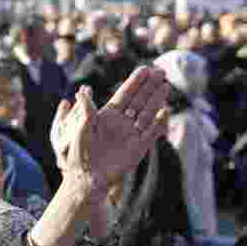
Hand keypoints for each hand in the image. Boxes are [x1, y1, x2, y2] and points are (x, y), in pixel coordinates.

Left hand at [52, 67, 170, 196]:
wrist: (87, 177)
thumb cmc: (79, 153)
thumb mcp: (81, 128)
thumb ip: (85, 110)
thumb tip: (81, 90)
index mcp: (107, 116)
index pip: (124, 95)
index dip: (135, 82)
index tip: (145, 68)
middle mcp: (121, 123)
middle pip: (138, 100)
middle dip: (149, 86)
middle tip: (161, 71)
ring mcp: (131, 135)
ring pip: (147, 113)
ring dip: (156, 99)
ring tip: (166, 84)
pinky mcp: (138, 149)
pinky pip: (151, 133)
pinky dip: (159, 122)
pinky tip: (166, 110)